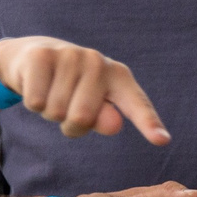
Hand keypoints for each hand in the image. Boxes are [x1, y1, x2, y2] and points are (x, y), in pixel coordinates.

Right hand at [0, 36, 171, 142]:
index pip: (136, 104)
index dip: (148, 123)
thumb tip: (113, 125)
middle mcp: (98, 63)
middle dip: (70, 125)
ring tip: (53, 93)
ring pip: (55, 112)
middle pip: (81, 118)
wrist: (34, 56)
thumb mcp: (93, 105)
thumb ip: (105, 119)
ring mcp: (69, 56)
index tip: (162, 140)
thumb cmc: (73, 88)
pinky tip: (38, 86)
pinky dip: (34, 104)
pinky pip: (36, 102)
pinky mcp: (41, 57)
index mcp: (119, 77)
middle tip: (68, 107)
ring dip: (50, 113)